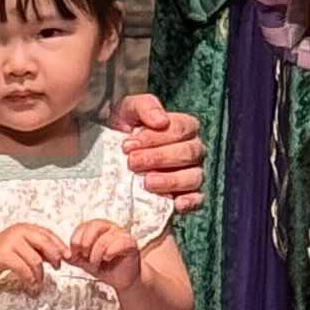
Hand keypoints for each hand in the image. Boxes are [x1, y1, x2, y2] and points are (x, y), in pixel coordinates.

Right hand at [0, 220, 75, 294]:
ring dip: (40, 274)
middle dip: (54, 257)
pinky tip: (30, 284)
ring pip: (35, 259)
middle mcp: (19, 231)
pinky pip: (23, 268)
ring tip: (39, 282)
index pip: (48, 234)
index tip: (68, 256)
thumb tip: (59, 256)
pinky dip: (29, 278)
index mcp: (25, 228)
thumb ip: (38, 249)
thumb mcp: (23, 247)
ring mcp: (10, 242)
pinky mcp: (2, 254)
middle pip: (44, 243)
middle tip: (57, 268)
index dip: (60, 245)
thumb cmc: (3, 254)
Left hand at [70, 217, 145, 304]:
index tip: (75, 253)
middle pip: (95, 226)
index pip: (84, 225)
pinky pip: (120, 242)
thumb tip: (64, 255)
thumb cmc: (106, 268)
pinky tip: (107, 258)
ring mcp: (121, 234)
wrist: (122, 280)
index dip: (76, 239)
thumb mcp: (85, 262)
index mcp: (98, 229)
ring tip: (96, 263)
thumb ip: (74, 257)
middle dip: (85, 242)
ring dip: (96, 253)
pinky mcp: (130, 243)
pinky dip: (110, 252)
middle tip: (84, 256)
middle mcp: (110, 228)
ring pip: (105, 238)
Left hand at [110, 90, 204, 208]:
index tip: (129, 144)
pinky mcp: (187, 195)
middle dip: (159, 158)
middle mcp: (193, 150)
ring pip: (193, 177)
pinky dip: (189, 202)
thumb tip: (161, 121)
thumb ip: (146, 106)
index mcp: (185, 126)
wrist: (112, 152)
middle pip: (188, 153)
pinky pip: (197, 199)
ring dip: (170, 180)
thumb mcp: (130, 109)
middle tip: (132, 162)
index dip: (155, 137)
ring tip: (146, 182)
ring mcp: (192, 173)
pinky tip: (175, 203)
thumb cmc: (126, 127)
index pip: (181, 129)